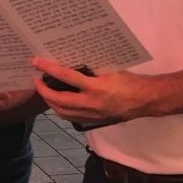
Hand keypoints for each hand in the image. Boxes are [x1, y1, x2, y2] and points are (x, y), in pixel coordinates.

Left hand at [32, 58, 157, 125]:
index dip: (49, 69)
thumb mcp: (110, 70)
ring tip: (44, 91)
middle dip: (43, 91)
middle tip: (37, 80)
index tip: (36, 62)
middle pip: (58, 100)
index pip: (66, 76)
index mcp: (96, 87)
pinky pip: (71, 117)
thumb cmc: (130, 82)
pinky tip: (58, 103)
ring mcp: (91, 114)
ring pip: (62, 112)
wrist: (146, 100)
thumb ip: (90, 70)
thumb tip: (71, 64)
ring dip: (50, 102)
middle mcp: (91, 103)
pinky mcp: (93, 121)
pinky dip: (60, 110)